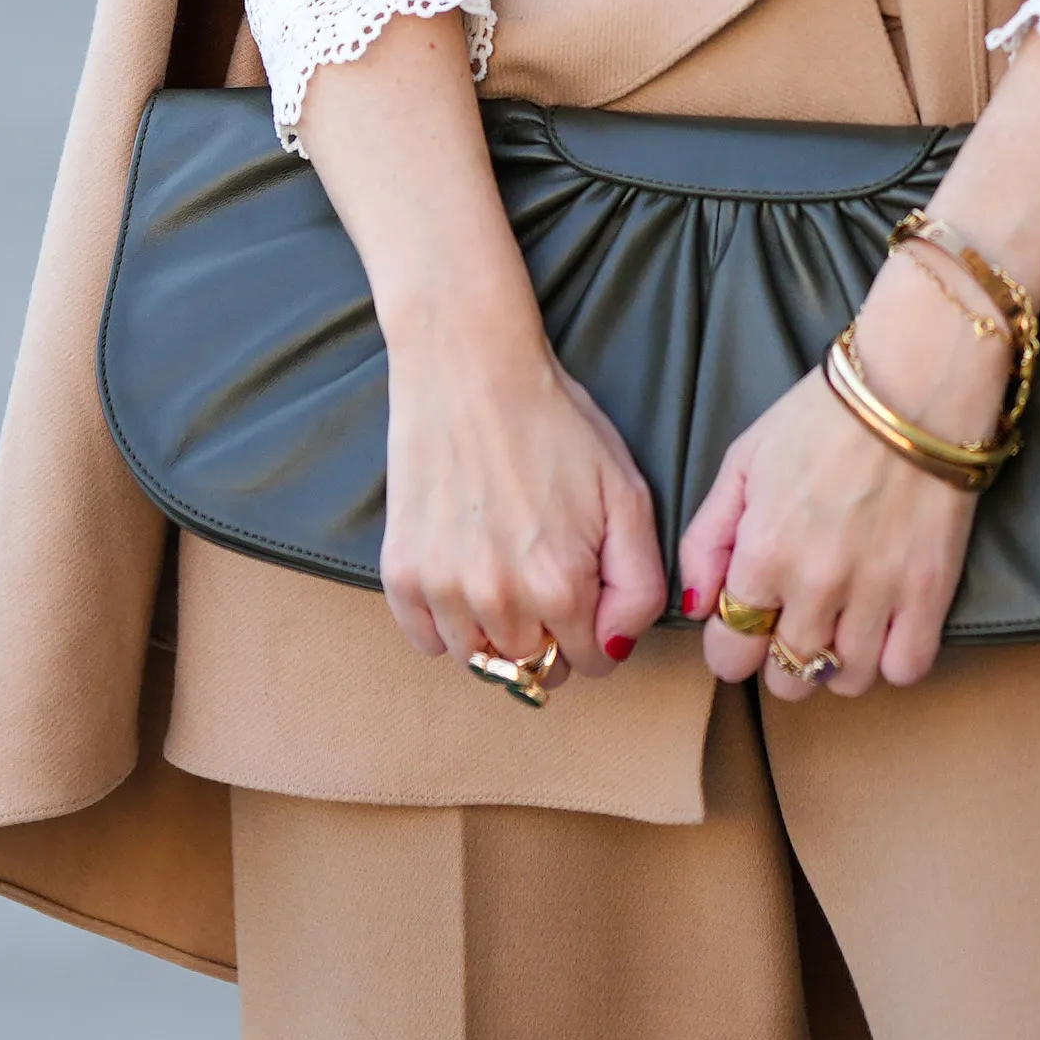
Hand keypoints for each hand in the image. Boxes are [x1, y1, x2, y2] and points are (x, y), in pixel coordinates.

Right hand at [375, 290, 668, 674]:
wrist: (470, 370)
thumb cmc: (555, 426)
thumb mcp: (627, 495)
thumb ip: (638, 585)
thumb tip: (614, 648)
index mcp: (560, 586)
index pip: (592, 663)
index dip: (600, 632)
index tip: (591, 595)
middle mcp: (497, 600)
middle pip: (535, 668)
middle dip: (552, 638)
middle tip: (549, 580)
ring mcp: (442, 589)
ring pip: (479, 662)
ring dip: (498, 637)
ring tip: (506, 577)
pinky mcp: (401, 573)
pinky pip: (425, 641)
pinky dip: (446, 626)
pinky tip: (464, 578)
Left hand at [678, 256, 1008, 698]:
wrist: (914, 384)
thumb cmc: (823, 415)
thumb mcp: (743, 461)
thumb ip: (707, 537)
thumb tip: (697, 605)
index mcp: (763, 554)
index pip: (729, 654)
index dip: (733, 645)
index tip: (747, 624)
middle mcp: (816, 586)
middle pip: (786, 678)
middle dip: (781, 656)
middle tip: (794, 618)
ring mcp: (877, 594)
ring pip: (844, 681)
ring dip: (836, 660)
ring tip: (840, 621)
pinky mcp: (931, 592)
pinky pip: (906, 669)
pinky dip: (892, 659)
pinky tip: (884, 625)